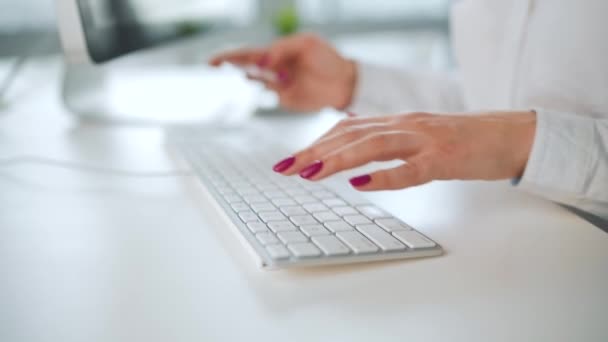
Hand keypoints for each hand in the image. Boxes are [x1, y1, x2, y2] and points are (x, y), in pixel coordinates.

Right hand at [209, 33, 356, 111]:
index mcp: (277, 52)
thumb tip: (263, 60)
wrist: (346, 82)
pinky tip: (270, 80)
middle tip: (214, 64)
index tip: (213, 61)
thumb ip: (282, 49)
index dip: (230, 56)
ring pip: (258, 80)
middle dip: (231, 64)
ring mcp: (278, 85)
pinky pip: (271, 94)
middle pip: (247, 66)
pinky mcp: (286, 100)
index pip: (249, 53)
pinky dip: (267, 88)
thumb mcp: (306, 44)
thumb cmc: (327, 59)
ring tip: (242, 69)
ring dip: (251, 74)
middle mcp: (274, 69)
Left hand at [272, 111, 536, 189]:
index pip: (347, 128)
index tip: (291, 159)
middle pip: (351, 135)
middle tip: (284, 168)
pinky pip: (412, 168)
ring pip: (374, 146)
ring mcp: (425, 140)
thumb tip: (353, 157)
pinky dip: (385, 176)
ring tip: (310, 173)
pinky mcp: (445, 158)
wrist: (509, 135)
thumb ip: (387, 143)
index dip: (316, 142)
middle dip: (314, 152)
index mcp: (397, 122)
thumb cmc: (462, 141)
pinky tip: (361, 184)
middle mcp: (406, 125)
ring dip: (338, 159)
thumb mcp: (418, 138)